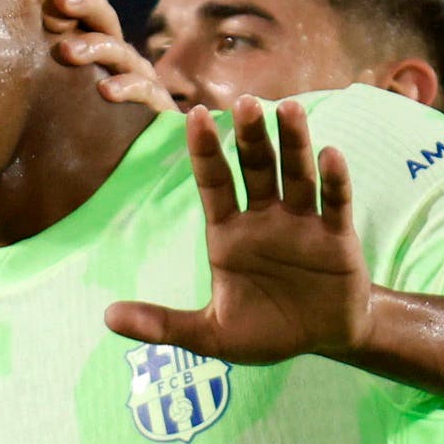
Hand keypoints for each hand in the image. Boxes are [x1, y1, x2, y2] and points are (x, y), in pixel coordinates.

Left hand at [48, 0, 175, 114]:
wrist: (154, 146)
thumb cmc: (109, 111)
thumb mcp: (81, 80)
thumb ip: (64, 50)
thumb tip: (38, 11)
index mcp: (104, 42)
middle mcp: (123, 52)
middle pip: (105, 19)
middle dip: (84, 5)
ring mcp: (141, 75)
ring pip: (118, 53)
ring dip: (94, 48)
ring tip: (67, 51)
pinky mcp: (155, 103)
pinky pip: (141, 91)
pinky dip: (125, 88)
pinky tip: (105, 90)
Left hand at [105, 96, 375, 365]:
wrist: (321, 340)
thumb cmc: (265, 332)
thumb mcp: (209, 335)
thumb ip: (163, 324)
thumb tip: (107, 318)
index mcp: (229, 233)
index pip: (213, 183)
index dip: (205, 151)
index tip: (195, 116)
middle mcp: (264, 218)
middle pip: (256, 168)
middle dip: (251, 137)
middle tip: (245, 103)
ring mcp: (302, 223)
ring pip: (296, 175)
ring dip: (295, 143)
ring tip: (290, 109)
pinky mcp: (336, 237)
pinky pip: (335, 203)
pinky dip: (334, 180)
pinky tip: (330, 155)